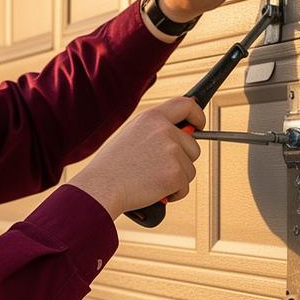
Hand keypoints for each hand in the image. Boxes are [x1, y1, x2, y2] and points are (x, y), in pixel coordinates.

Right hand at [66, 97, 206, 216]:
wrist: (101, 187)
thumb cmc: (112, 166)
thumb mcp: (132, 134)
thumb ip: (156, 130)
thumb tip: (184, 132)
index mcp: (152, 117)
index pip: (186, 105)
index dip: (197, 115)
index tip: (199, 125)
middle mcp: (164, 130)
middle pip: (193, 146)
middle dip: (182, 161)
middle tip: (157, 169)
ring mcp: (172, 152)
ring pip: (190, 169)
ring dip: (176, 179)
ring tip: (150, 179)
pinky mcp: (175, 174)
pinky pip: (184, 187)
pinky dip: (172, 194)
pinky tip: (153, 191)